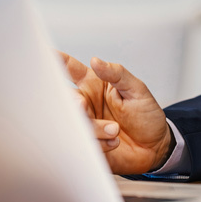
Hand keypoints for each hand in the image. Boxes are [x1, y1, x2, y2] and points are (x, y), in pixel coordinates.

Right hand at [59, 52, 174, 174]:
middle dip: (73, 103)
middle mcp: (85, 103)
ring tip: (115, 130)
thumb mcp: (137, 90)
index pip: (70, 68)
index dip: (56, 60)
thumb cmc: (146, 116)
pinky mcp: (87, 144)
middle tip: (82, 106)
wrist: (155, 148)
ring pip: (73, 122)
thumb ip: (117, 74)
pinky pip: (82, 143)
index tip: (45, 54)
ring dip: (94, 127)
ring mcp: (84, 124)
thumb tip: (96, 61)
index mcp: (93, 85)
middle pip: (65, 99)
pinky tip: (114, 143)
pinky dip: (99, 144)